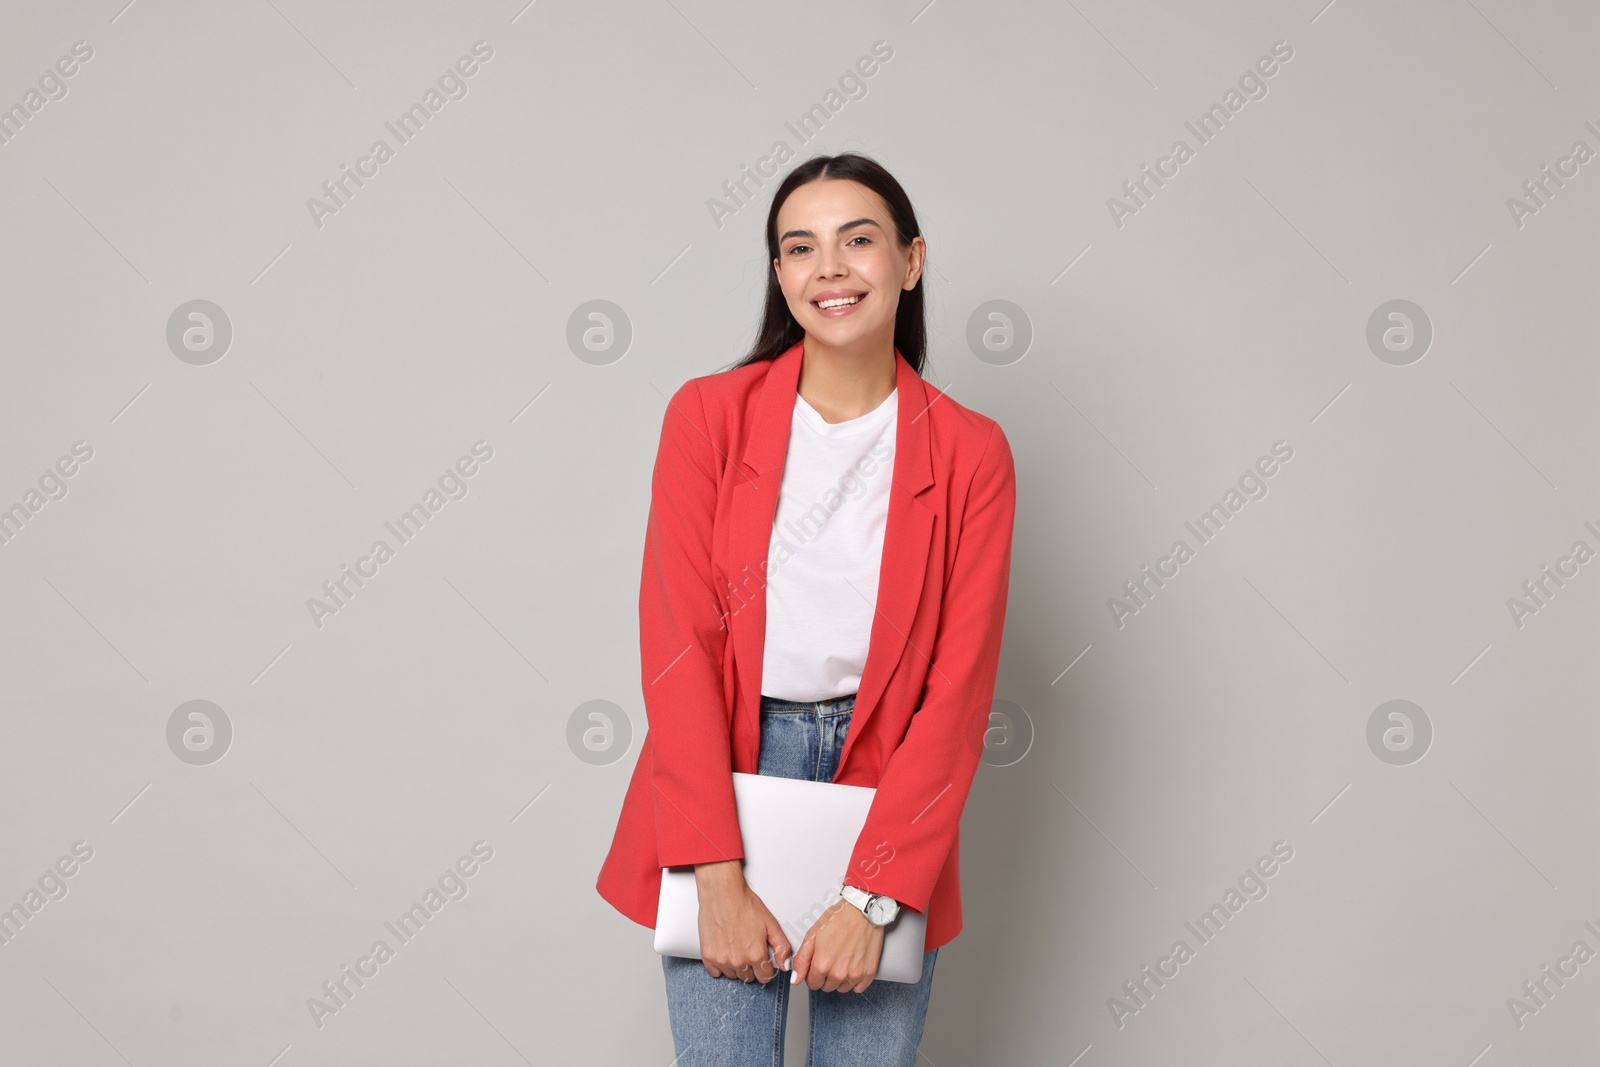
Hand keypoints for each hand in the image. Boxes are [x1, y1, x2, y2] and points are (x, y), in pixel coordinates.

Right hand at [694, 860, 792, 982]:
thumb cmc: (744, 904)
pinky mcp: (708, 956)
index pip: (765, 976)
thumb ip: (781, 947)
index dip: (766, 968)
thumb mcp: (771, 924)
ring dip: (736, 966)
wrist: (722, 893)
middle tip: (748, 949)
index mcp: (756, 954)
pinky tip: (724, 950)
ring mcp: (721, 960)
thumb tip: (785, 966)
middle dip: (751, 967)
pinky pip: (716, 972)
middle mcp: (738, 961)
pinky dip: (720, 965)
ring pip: (733, 975)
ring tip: (736, 946)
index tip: (762, 960)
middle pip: (749, 977)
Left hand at [789, 898, 884, 993]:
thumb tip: (796, 979)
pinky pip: (858, 988)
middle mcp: (839, 973)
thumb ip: (802, 960)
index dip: (813, 973)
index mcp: (822, 964)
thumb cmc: (839, 918)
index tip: (818, 962)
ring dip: (840, 979)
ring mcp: (855, 974)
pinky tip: (853, 964)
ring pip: (841, 988)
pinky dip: (855, 980)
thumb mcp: (813, 935)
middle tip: (831, 956)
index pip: (812, 984)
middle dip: (826, 976)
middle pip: (827, 987)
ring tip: (843, 958)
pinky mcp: (869, 973)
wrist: (863, 911)